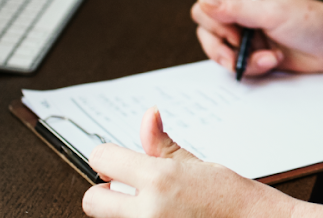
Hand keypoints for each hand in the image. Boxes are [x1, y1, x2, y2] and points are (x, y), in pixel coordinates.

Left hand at [82, 108, 289, 217]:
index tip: (116, 161)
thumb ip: (161, 144)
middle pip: (92, 200)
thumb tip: (148, 115)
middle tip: (127, 190)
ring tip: (151, 205)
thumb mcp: (196, 163)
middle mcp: (148, 209)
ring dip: (122, 211)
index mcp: (159, 178)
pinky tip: (163, 215)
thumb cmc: (230, 197)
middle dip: (105, 192)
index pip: (102, 158)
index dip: (108, 157)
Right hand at [192, 0, 322, 76]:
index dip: (215, 25)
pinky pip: (239, 66)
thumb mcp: (271, 13)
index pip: (205, 9)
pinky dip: (254, 67)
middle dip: (224, 49)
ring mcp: (247, 35)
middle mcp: (241, 13)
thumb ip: (235, 9)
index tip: (235, 33)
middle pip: (207, 34)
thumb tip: (203, 1)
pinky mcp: (254, 53)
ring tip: (268, 57)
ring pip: (222, 54)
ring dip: (244, 60)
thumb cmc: (311, 22)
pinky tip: (273, 60)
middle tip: (243, 50)